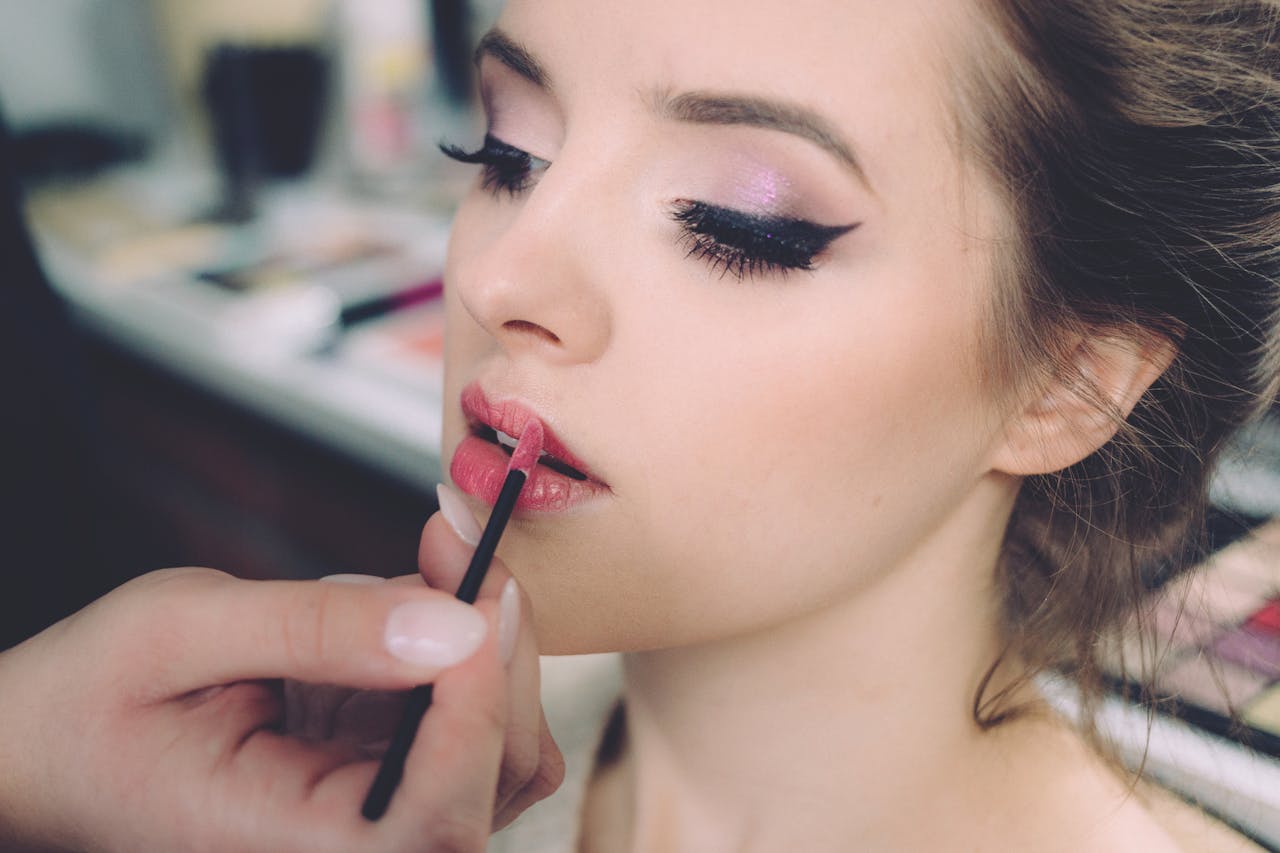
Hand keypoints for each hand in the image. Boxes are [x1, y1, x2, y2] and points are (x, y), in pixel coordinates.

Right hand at [0, 508, 560, 851]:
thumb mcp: (177, 633)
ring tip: (436, 548)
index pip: (435, 821)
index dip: (481, 712)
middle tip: (453, 533)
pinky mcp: (382, 765)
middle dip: (500, 642)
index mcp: (290, 846)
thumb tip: (454, 622)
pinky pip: (468, 708)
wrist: (47, 741)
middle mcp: (351, 845)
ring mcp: (376, 808)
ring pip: (503, 740)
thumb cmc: (84, 702)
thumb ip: (317, 629)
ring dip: (491, 635)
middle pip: (498, 770)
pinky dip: (462, 636)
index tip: (479, 597)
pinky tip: (416, 582)